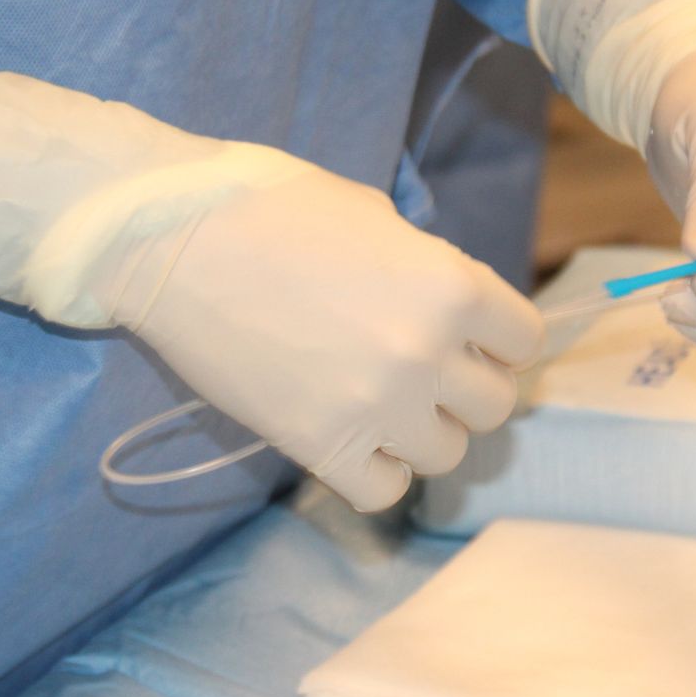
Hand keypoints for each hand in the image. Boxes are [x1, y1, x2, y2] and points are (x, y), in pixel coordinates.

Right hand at [120, 164, 543, 511]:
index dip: (496, 338)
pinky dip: (376, 471)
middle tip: (418, 370)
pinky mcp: (320, 446)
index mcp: (451, 283)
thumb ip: (425, 267)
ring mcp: (378, 405)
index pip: (523, 340)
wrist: (171, 240)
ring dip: (422, 431)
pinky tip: (352, 438)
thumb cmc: (267, 206)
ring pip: (448, 453)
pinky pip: (385, 490)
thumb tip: (449, 308)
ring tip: (379, 402)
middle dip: (462, 388)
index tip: (467, 337)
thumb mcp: (373, 215)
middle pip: (494, 405)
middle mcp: (428, 352)